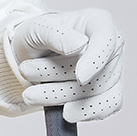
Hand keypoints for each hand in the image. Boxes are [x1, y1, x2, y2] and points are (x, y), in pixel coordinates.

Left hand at [9, 7, 123, 121]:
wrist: (33, 53)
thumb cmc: (38, 34)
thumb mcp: (38, 28)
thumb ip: (57, 35)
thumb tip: (80, 46)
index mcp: (98, 22)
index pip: (106, 41)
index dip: (95, 61)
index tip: (80, 77)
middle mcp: (111, 45)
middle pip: (97, 73)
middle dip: (58, 78)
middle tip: (25, 71)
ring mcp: (111, 69)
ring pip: (98, 94)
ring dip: (62, 97)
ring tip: (30, 94)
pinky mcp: (108, 91)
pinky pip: (106, 108)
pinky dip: (83, 113)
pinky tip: (61, 112)